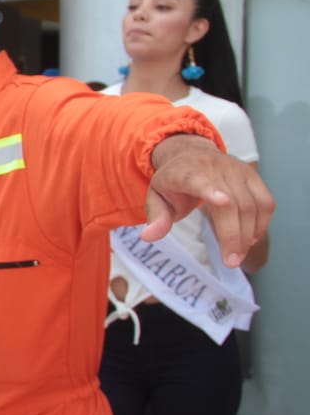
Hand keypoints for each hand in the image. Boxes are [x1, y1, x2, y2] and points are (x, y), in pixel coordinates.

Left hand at [146, 135, 274, 267]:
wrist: (191, 154)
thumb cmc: (173, 181)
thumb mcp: (156, 196)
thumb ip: (155, 216)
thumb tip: (149, 236)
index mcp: (185, 172)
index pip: (197, 180)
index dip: (210, 190)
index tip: (221, 201)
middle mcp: (214, 168)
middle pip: (232, 203)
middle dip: (233, 235)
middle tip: (230, 261)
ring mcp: (237, 170)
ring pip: (252, 205)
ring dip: (248, 234)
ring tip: (237, 255)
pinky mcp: (253, 175)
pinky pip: (266, 202)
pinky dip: (262, 223)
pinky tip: (250, 239)